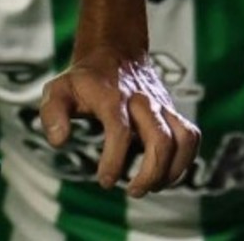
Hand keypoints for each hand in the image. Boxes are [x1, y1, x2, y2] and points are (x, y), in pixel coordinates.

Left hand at [39, 49, 199, 196]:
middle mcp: (142, 101)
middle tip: (133, 191)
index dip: (114, 161)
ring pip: (183, 139)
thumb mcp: (58, 90)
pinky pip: (191, 136)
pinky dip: (185, 160)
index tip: (106, 181)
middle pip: (160, 140)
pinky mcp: (172, 111)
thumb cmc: (83, 80)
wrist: (114, 52)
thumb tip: (59, 142)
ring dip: (173, 170)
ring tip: (153, 187)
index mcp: (112, 97)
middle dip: (151, 173)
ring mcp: (161, 105)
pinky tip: (165, 175)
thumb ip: (52, 114)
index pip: (120, 131)